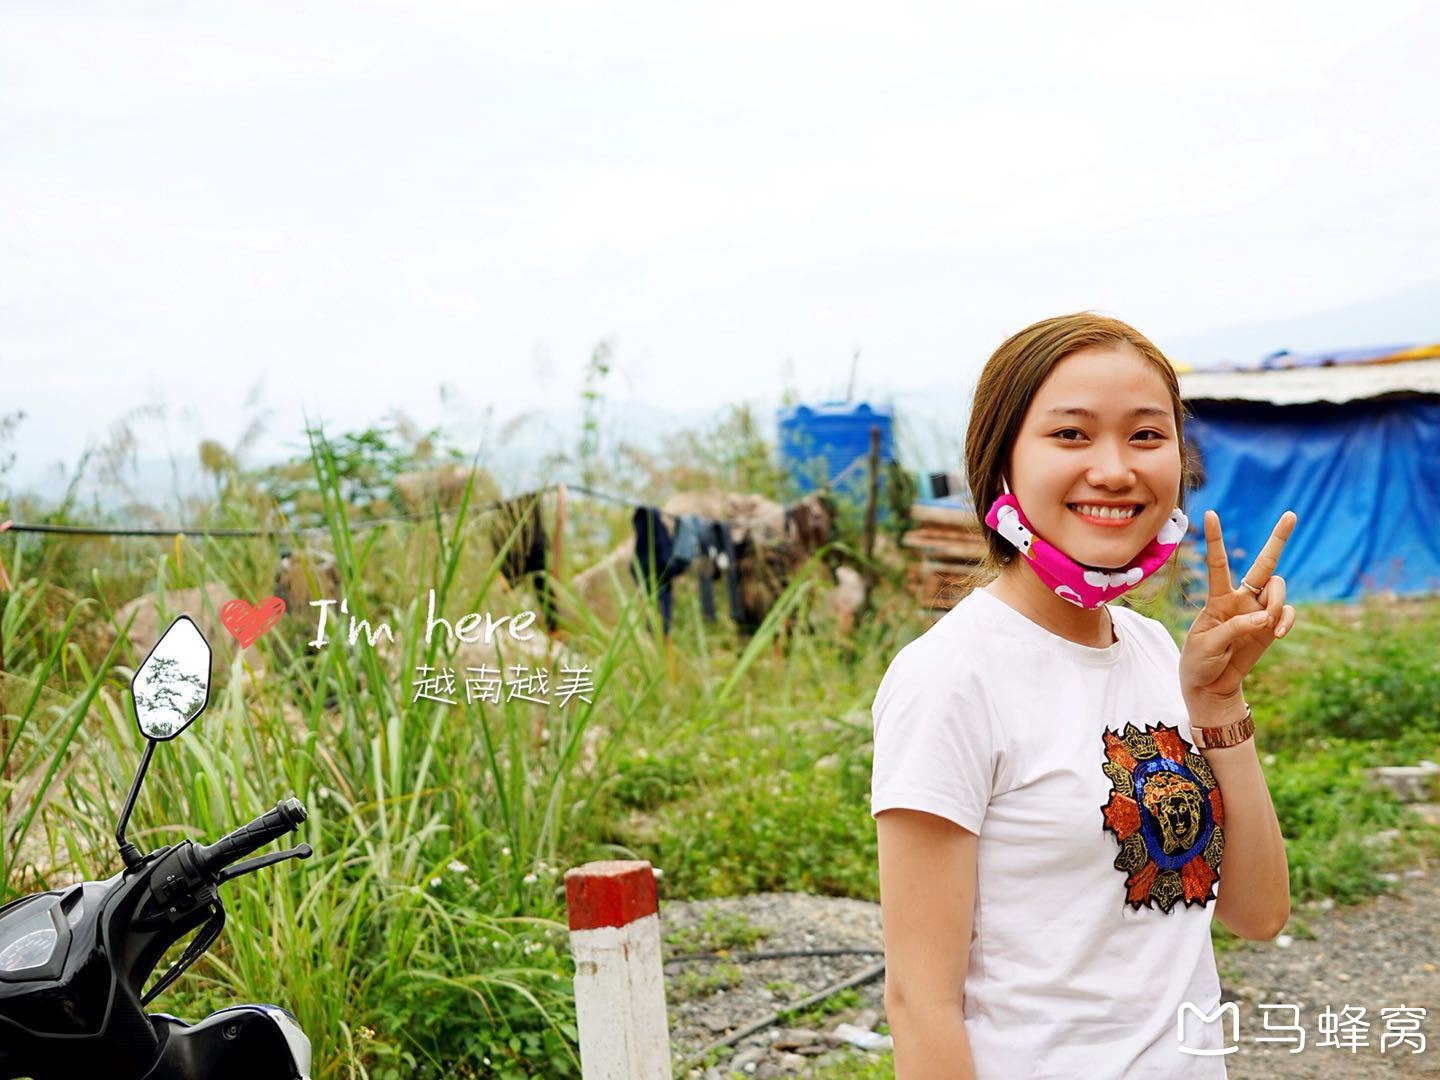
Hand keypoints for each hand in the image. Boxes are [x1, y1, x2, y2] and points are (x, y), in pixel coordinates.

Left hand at [1179, 509, 1297, 710]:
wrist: (1210, 686)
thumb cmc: (1199, 662)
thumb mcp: (1207, 645)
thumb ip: (1234, 629)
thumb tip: (1265, 617)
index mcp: (1217, 598)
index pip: (1217, 563)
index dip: (1215, 538)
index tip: (1209, 512)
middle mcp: (1240, 599)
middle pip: (1263, 564)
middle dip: (1278, 539)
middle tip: (1291, 514)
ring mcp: (1258, 611)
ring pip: (1278, 588)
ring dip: (1278, 602)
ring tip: (1269, 624)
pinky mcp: (1271, 627)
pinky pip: (1287, 613)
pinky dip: (1287, 619)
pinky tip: (1278, 632)